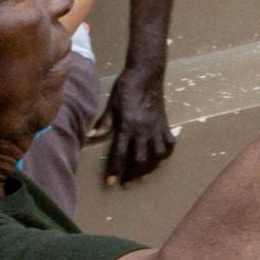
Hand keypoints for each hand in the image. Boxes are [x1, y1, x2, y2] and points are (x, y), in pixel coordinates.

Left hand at [100, 71, 176, 185]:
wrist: (146, 74)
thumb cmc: (125, 88)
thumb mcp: (111, 105)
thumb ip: (104, 123)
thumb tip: (91, 137)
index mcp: (127, 126)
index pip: (120, 153)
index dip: (115, 170)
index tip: (111, 182)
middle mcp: (143, 130)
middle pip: (140, 159)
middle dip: (133, 174)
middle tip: (127, 184)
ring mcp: (157, 128)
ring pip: (157, 155)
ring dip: (151, 168)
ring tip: (144, 176)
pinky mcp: (165, 124)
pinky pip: (169, 143)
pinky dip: (166, 153)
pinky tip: (161, 159)